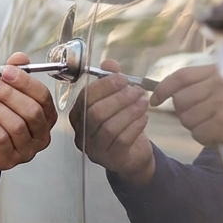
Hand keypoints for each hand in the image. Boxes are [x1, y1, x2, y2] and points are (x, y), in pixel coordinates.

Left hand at [0, 52, 56, 186]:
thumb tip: (20, 57)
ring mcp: (26, 151)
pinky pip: (0, 138)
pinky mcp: (7, 160)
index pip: (43, 97)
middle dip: (8, 94)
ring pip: (16, 125)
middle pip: (32, 111)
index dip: (25, 82)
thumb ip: (10, 75)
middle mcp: (41, 136)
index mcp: (44, 117)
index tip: (6, 70)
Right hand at [69, 59, 153, 183]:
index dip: (104, 86)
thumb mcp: (115, 101)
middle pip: (96, 113)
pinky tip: (144, 118)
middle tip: (137, 90)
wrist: (132, 156)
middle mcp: (82, 134)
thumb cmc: (121, 126)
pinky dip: (135, 126)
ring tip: (144, 102)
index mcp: (78, 117)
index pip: (85, 98)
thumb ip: (111, 81)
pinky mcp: (111, 159)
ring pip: (109, 126)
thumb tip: (109, 63)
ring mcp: (95, 149)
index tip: (122, 78)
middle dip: (118, 98)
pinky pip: (122, 140)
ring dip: (129, 111)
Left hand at [149, 65, 222, 162]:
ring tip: (216, 127)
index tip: (154, 100)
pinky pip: (197, 133)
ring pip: (186, 118)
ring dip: (196, 128)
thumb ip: (199, 86)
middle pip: (180, 100)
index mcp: (221, 71)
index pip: (181, 76)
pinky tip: (221, 136)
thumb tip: (162, 91)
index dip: (163, 88)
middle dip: (184, 114)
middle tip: (205, 119)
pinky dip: (205, 139)